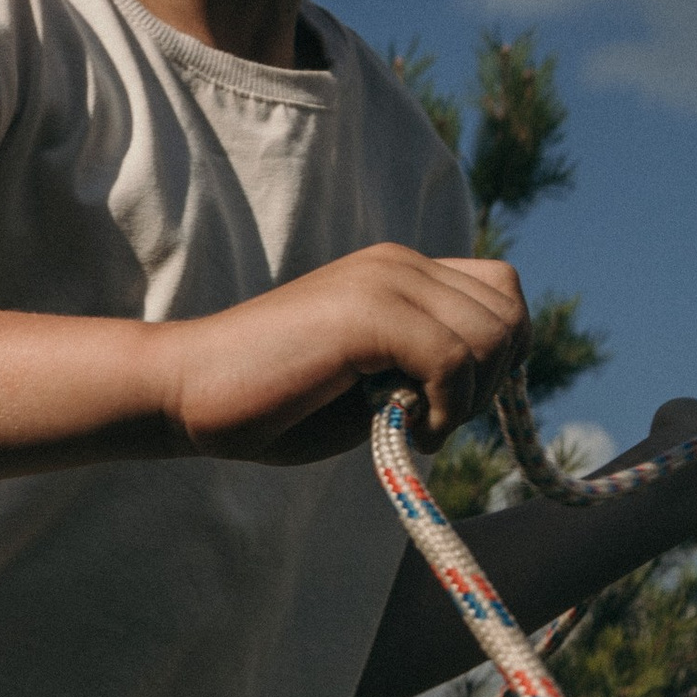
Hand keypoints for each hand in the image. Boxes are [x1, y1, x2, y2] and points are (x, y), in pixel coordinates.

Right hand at [165, 245, 528, 464]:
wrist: (187, 393)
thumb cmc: (269, 404)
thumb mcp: (367, 385)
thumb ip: (421, 372)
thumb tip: (481, 386)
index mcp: (399, 273)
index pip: (500, 293)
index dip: (497, 357)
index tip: (449, 406)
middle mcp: (399, 264)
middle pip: (509, 312)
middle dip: (490, 382)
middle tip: (433, 422)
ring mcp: (384, 281)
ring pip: (492, 334)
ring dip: (469, 398)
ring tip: (416, 428)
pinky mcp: (368, 313)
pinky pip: (454, 358)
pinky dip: (445, 409)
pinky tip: (405, 432)